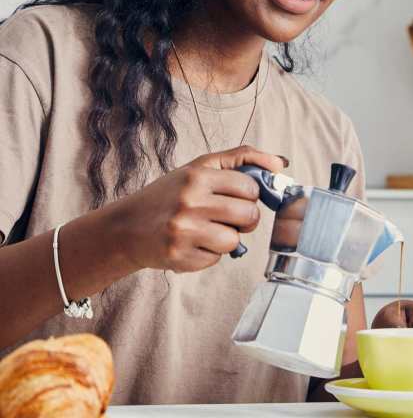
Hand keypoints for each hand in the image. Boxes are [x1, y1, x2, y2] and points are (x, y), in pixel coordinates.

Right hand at [116, 145, 285, 272]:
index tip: (235, 196)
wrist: (127, 227)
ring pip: (235, 241)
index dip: (248, 194)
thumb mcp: (200, 166)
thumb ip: (241, 158)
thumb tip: (281, 163)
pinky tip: (192, 242)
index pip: (250, 187)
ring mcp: (184, 231)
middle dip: (244, 218)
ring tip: (206, 229)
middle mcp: (190, 201)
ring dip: (227, 237)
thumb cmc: (169, 195)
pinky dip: (209, 253)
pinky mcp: (180, 257)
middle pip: (249, 215)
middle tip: (226, 216)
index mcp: (198, 175)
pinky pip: (217, 259)